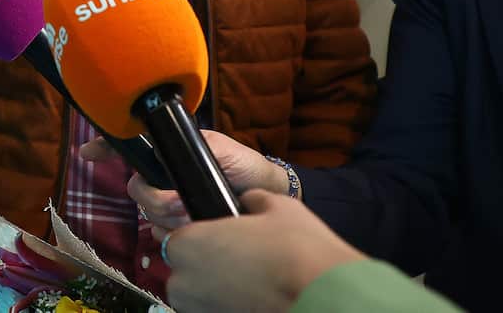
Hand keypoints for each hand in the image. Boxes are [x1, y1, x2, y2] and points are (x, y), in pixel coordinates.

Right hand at [81, 130, 292, 239]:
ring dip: (171, 216)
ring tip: (195, 212)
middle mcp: (164, 177)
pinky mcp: (179, 224)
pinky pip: (161, 231)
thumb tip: (166, 157)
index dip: (105, 149)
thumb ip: (191, 148)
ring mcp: (170, 201)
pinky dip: (174, 231)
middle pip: (137, 190)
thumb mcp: (218, 147)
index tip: (88, 152)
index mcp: (169, 154)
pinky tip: (192, 225)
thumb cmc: (243, 165)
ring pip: (148, 213)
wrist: (264, 194)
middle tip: (180, 201)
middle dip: (157, 199)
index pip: (130, 149)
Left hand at [162, 190, 365, 312]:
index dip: (202, 237)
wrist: (323, 297)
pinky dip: (228, 306)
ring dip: (216, 289)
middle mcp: (184, 281)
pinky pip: (214, 310)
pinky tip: (255, 298)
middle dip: (207, 265)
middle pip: (185, 270)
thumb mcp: (276, 205)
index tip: (224, 239)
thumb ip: (251, 200)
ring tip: (251, 281)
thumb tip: (248, 201)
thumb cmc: (296, 249)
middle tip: (241, 260)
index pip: (178, 238)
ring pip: (198, 296)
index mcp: (188, 243)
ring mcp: (198, 310)